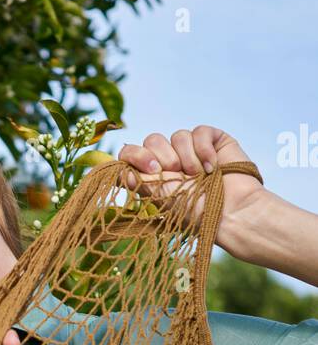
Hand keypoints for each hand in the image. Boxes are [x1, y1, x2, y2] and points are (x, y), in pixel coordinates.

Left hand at [116, 126, 261, 231]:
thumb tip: (114, 171)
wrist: (231, 212)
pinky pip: (199, 132)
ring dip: (186, 157)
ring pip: (177, 135)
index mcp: (154, 174)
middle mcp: (171, 159)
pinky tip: (213, 167)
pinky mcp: (212, 141)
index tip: (151, 170)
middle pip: (152, 139)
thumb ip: (137, 182)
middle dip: (161, 156)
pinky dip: (204, 150)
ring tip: (199, 176)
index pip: (132, 152)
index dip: (135, 154)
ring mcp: (192, 149)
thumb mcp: (160, 199)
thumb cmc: (196, 212)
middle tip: (176, 173)